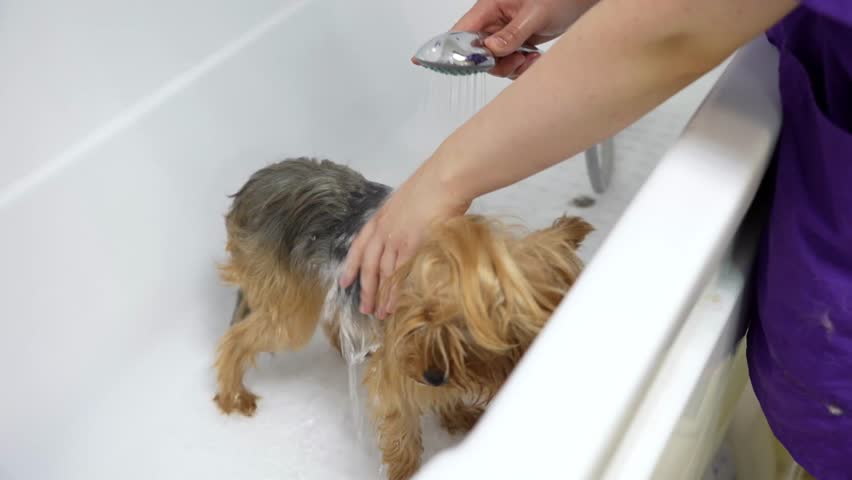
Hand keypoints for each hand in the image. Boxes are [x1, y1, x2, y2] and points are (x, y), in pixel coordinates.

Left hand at [339, 163, 470, 318]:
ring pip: (381, 274)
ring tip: (377, 314)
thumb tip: (411, 228)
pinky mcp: (411, 247)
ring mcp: (396, 240)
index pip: (359, 245)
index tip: (344, 281)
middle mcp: (384, 230)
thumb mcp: (410, 200)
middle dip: (364, 288)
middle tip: (363, 308)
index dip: (351, 265)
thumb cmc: (434, 185)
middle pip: (368, 265)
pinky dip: (392, 294)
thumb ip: (405, 217)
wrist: (445, 179)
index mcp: (381, 217)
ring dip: (378, 295)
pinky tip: (390, 307)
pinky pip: (397, 276)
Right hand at [451, 0, 594, 78]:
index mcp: (490, 7)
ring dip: (511, 67)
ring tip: (529, 59)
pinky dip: (521, 68)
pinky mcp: (516, 44)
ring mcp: (504, 34)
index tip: (466, 62)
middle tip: (516, 60)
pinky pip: (509, 63)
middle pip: (477, 52)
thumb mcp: (535, 14)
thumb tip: (491, 49)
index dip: (458, 50)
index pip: (462, 31)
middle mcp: (494, 21)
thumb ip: (512, 33)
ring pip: (494, 62)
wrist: (581, 0)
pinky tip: (534, 59)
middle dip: (496, 63)